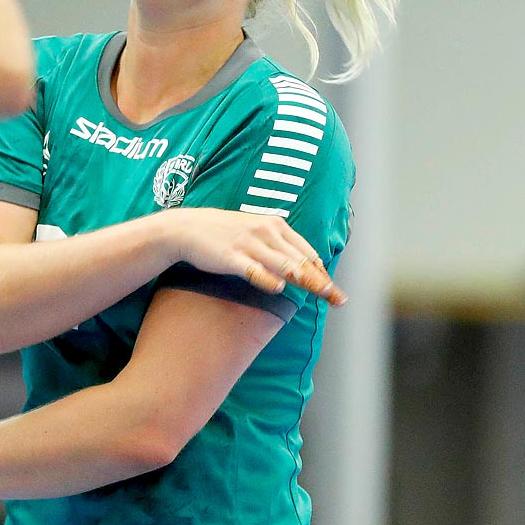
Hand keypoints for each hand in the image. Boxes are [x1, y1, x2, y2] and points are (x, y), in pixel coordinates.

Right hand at [166, 209, 344, 303]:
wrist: (186, 228)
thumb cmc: (223, 232)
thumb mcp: (255, 231)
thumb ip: (278, 246)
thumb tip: (301, 266)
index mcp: (276, 226)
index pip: (307, 252)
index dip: (322, 272)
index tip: (333, 290)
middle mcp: (266, 232)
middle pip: (300, 260)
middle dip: (321, 281)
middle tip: (337, 298)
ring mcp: (249, 244)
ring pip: (283, 264)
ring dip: (304, 279)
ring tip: (321, 293)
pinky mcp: (231, 256)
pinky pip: (253, 269)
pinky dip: (266, 278)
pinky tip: (278, 287)